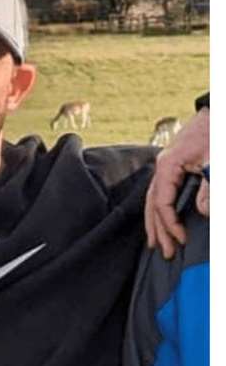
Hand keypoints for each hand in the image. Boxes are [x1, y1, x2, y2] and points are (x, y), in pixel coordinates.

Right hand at [145, 106, 209, 258]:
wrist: (215, 113)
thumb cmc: (214, 134)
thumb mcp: (214, 162)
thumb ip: (208, 189)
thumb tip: (202, 212)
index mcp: (167, 166)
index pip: (162, 203)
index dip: (171, 224)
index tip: (182, 239)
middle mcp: (161, 168)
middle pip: (152, 206)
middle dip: (158, 231)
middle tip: (165, 252)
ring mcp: (164, 167)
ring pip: (151, 201)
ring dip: (154, 224)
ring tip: (156, 244)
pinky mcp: (170, 168)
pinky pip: (158, 194)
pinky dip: (158, 211)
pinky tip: (160, 222)